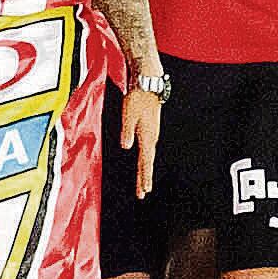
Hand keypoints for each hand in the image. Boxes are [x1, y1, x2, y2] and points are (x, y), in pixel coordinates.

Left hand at [120, 83, 161, 197]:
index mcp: (147, 136)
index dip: (144, 177)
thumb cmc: (137, 98)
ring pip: (148, 156)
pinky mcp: (149, 128)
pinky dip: (145, 159)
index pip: (145, 161)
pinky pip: (147, 149)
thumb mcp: (128, 114)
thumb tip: (126, 147)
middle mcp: (151, 137)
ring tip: (143, 184)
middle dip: (144, 178)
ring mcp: (151, 133)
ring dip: (145, 170)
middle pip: (147, 162)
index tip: (144, 190)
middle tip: (143, 193)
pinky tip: (144, 163)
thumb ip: (127, 131)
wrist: (148, 85)